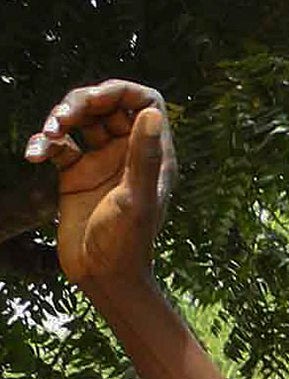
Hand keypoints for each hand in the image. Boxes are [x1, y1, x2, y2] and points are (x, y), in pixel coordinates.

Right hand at [23, 80, 175, 295]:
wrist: (104, 277)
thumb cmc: (127, 243)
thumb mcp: (135, 198)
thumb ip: (143, 157)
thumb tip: (151, 113)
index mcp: (154, 156)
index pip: (145, 102)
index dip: (121, 91)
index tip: (96, 97)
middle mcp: (128, 154)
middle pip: (106, 105)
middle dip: (81, 102)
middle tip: (62, 117)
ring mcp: (101, 162)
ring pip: (78, 120)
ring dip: (59, 119)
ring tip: (48, 134)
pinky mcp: (75, 174)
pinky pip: (58, 145)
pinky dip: (44, 144)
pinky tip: (34, 156)